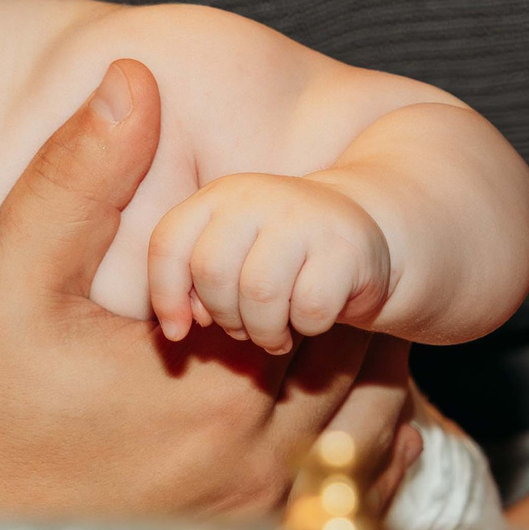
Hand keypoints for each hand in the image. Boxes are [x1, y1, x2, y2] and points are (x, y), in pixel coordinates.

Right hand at [0, 60, 415, 517]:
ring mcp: (261, 520)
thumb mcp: (5, 280)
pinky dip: (358, 443)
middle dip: (350, 304)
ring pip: (374, 431)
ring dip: (360, 371)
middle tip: (316, 258)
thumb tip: (133, 81)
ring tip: (312, 318)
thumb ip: (75, 179)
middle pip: (371, 365)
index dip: (325, 250)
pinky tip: (309, 400)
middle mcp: (259, 470)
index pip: (336, 300)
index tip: (294, 221)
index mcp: (216, 396)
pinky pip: (356, 496)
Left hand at [147, 173, 393, 354]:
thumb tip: (178, 326)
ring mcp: (304, 217)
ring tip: (274, 333)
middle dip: (224, 317)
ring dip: (263, 331)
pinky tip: (310, 319)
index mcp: (218, 196)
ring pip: (259, 294)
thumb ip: (195, 282)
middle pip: (212, 274)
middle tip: (244, 328)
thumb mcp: (232, 254)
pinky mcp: (345, 247)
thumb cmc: (281, 253)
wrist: (363, 227)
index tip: (178, 331)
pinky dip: (306, 327)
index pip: (168, 243)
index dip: (165, 295)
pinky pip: (309, 308)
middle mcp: (257, 197)